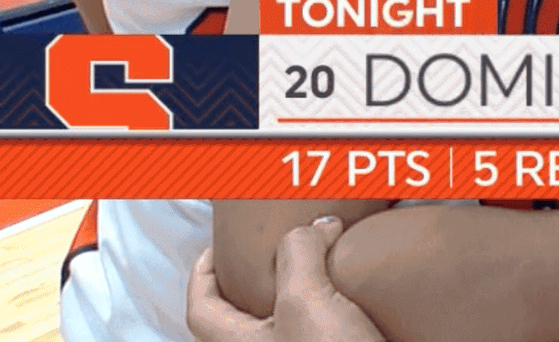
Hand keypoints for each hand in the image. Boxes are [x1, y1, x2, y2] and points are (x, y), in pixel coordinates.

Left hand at [188, 218, 385, 341]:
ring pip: (286, 328)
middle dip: (256, 285)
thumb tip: (315, 228)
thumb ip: (299, 256)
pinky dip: (333, 315)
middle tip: (277, 256)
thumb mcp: (307, 302)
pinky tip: (357, 304)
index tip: (217, 247)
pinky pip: (321, 336)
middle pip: (243, 320)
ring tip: (324, 272)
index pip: (201, 309)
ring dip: (300, 299)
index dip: (201, 273)